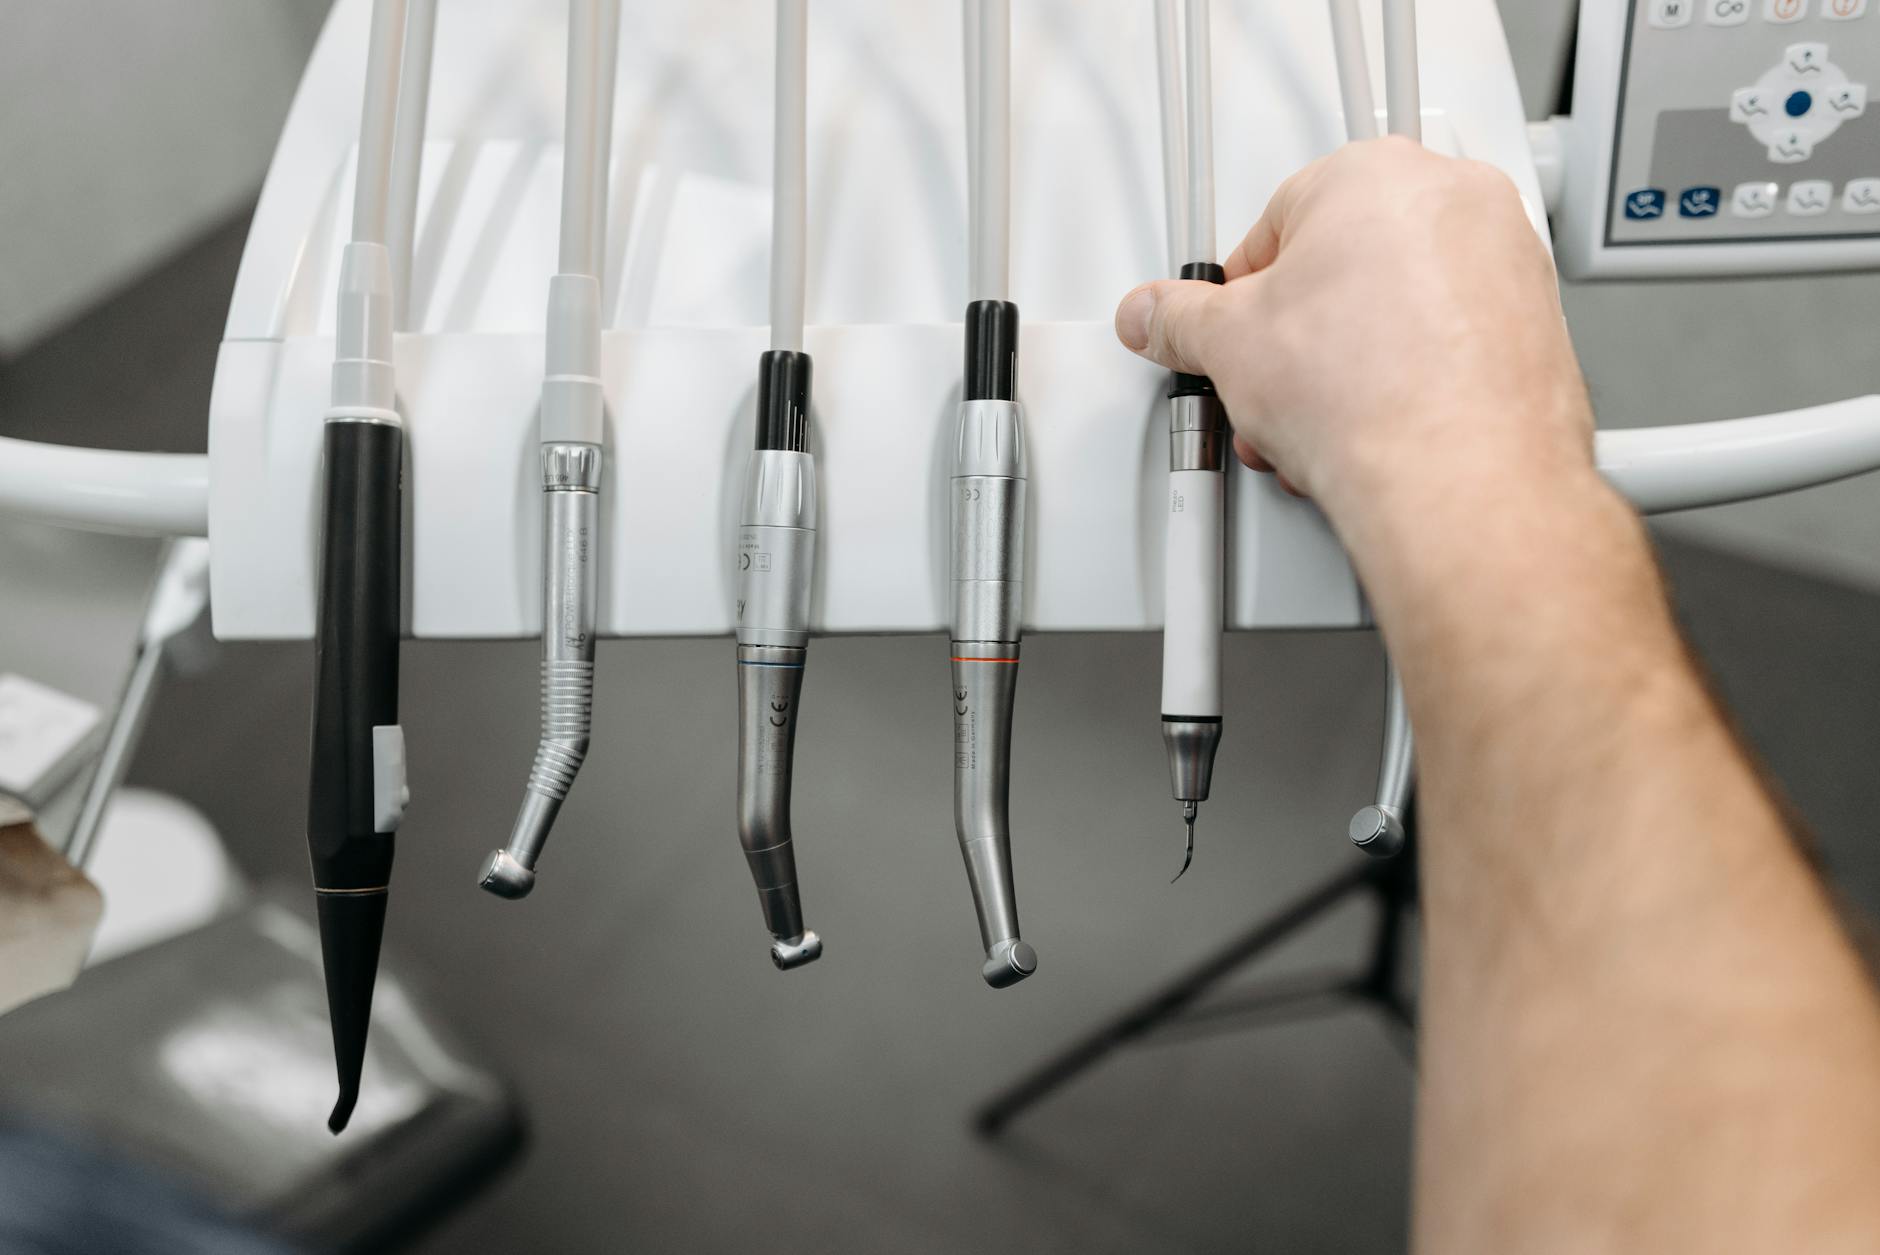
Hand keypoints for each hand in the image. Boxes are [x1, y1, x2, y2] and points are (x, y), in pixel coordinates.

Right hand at [1116, 138, 1595, 527]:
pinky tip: (1381, 424)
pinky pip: (1452, 336)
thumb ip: (1179, 319)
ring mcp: (1507, 256)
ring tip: (1325, 418)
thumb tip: (1154, 315)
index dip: (1243, 298)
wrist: (1462, 473)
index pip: (1276, 226)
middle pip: (1344, 264)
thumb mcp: (1228, 345)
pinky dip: (1414, 375)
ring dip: (1352, 362)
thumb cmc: (1372, 393)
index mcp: (1372, 173)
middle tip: (1280, 384)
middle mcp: (1454, 197)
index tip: (1237, 337)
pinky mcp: (1539, 319)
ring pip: (1400, 303)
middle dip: (1302, 336)